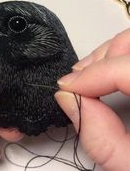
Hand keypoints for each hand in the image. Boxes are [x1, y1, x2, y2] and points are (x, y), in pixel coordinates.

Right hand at [55, 28, 129, 170]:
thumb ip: (98, 136)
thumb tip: (68, 98)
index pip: (129, 70)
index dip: (93, 75)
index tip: (67, 87)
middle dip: (100, 59)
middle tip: (77, 78)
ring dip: (107, 54)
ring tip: (88, 73)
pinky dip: (117, 56)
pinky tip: (106, 69)